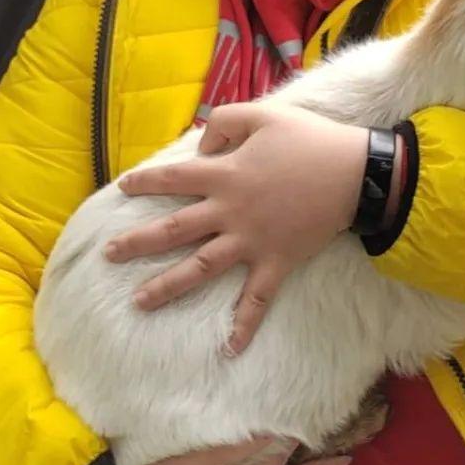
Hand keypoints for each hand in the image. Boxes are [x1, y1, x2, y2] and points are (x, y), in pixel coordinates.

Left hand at [108, 104, 366, 352]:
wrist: (355, 174)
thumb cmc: (309, 140)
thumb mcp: (263, 114)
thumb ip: (223, 124)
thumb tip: (200, 148)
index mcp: (225, 174)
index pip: (174, 178)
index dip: (146, 182)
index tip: (122, 188)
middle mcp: (230, 212)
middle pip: (174, 230)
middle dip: (138, 243)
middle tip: (108, 255)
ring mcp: (251, 242)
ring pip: (200, 268)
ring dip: (168, 286)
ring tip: (139, 302)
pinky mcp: (276, 262)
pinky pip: (256, 300)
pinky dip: (243, 325)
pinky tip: (228, 350)